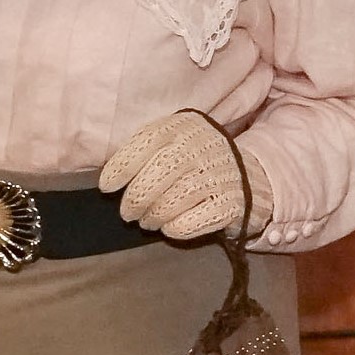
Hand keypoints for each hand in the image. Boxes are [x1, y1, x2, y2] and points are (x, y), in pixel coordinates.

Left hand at [101, 112, 262, 240]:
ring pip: (172, 202)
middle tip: (128, 213)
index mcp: (183, 126)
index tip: (107, 187)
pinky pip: (191, 222)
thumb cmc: (196, 158)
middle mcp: (203, 147)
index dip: (120, 167)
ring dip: (152, 217)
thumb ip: (145, 150)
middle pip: (157, 176)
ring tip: (147, 221)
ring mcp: (220, 175)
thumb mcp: (174, 139)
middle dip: (135, 200)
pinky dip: (174, 228)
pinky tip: (170, 226)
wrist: (248, 174)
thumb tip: (109, 178)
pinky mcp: (231, 204)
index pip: (145, 143)